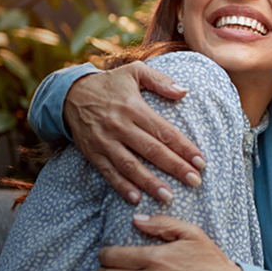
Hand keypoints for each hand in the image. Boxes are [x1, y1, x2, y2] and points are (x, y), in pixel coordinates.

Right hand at [63, 62, 205, 203]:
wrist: (70, 94)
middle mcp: (120, 125)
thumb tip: (184, 92)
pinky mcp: (92, 153)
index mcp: (134, 107)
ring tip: (169, 196)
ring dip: (150, 182)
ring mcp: (104, 141)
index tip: (201, 162)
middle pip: (152, 150)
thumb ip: (160, 80)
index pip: (164, 131)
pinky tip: (135, 198)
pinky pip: (108, 172)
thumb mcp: (134, 72)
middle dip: (175, 167)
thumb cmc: (109, 84)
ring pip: (130, 165)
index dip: (184, 147)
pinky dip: (121, 186)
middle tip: (195, 181)